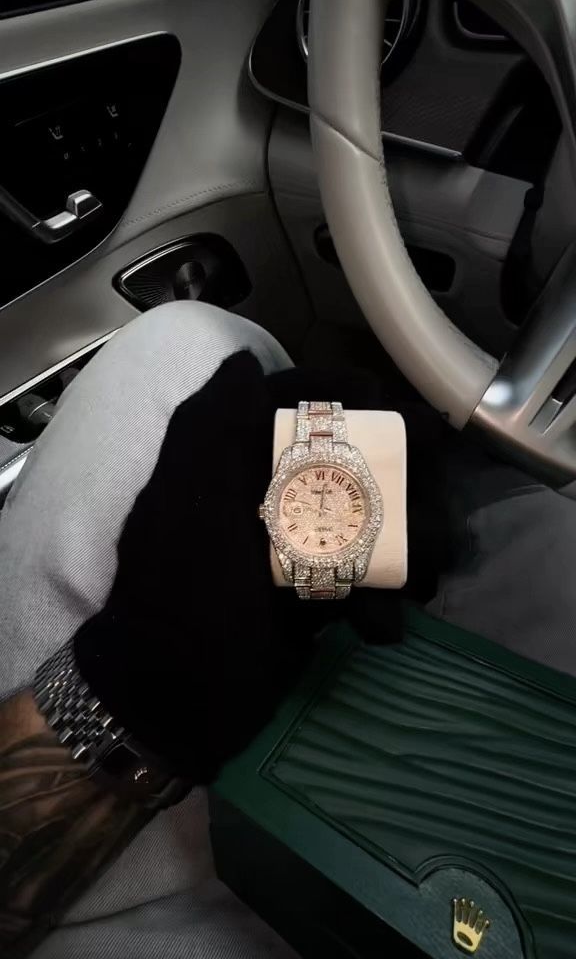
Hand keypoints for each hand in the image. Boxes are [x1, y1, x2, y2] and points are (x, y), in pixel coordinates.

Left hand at [74, 351, 449, 783]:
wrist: (172, 698)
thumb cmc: (179, 593)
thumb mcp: (182, 504)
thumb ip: (208, 428)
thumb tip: (244, 363)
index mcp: (235, 466)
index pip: (293, 407)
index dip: (340, 394)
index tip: (385, 402)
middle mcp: (268, 498)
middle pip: (351, 463)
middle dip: (400, 485)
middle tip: (429, 511)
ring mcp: (295, 549)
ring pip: (372, 524)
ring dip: (407, 549)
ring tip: (419, 579)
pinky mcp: (314, 598)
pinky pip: (366, 584)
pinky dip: (382, 602)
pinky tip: (379, 625)